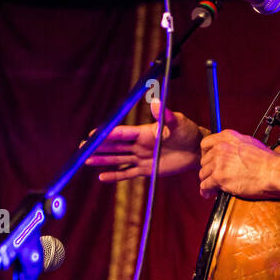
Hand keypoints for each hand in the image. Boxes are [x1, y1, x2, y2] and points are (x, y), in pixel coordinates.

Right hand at [83, 101, 204, 181]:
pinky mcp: (147, 170)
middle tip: (82, 148)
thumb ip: (165, 115)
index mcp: (144, 132)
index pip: (122, 133)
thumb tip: (157, 102)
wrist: (197, 150)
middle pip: (115, 146)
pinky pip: (128, 173)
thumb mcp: (177, 122)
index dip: (107, 134)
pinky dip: (115, 175)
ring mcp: (142, 158)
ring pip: (118, 159)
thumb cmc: (187, 132)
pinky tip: (102, 177)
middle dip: (98, 147)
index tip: (93, 135)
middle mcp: (139, 145)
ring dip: (102, 160)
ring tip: (86, 161)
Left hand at [198, 130, 279, 199]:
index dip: (206, 155)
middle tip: (213, 177)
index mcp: (227, 137)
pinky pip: (205, 186)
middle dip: (208, 170)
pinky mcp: (219, 177)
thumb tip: (229, 152)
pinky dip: (206, 191)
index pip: (205, 144)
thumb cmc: (267, 161)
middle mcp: (221, 147)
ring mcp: (219, 162)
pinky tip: (209, 194)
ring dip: (207, 181)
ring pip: (203, 174)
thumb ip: (235, 146)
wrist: (274, 172)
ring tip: (212, 188)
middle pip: (204, 161)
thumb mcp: (249, 143)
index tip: (209, 162)